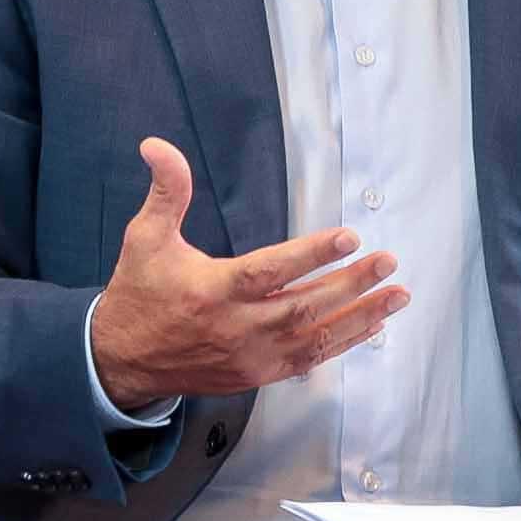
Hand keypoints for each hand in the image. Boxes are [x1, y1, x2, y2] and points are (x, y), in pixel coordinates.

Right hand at [88, 137, 405, 411]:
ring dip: (360, 316)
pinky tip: (372, 326)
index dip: (311, 255)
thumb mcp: (144, 237)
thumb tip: (157, 145)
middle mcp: (238, 328)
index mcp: (213, 291)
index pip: (271, 272)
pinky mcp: (257, 375)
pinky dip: (343, 343)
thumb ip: (165, 191)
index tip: (350, 237)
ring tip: (397, 295)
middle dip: (351, 284)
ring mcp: (251, 356)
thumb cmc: (139, 293)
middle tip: (388, 262)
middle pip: (304, 307)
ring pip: (316, 338)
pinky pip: (309, 361)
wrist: (123, 360)